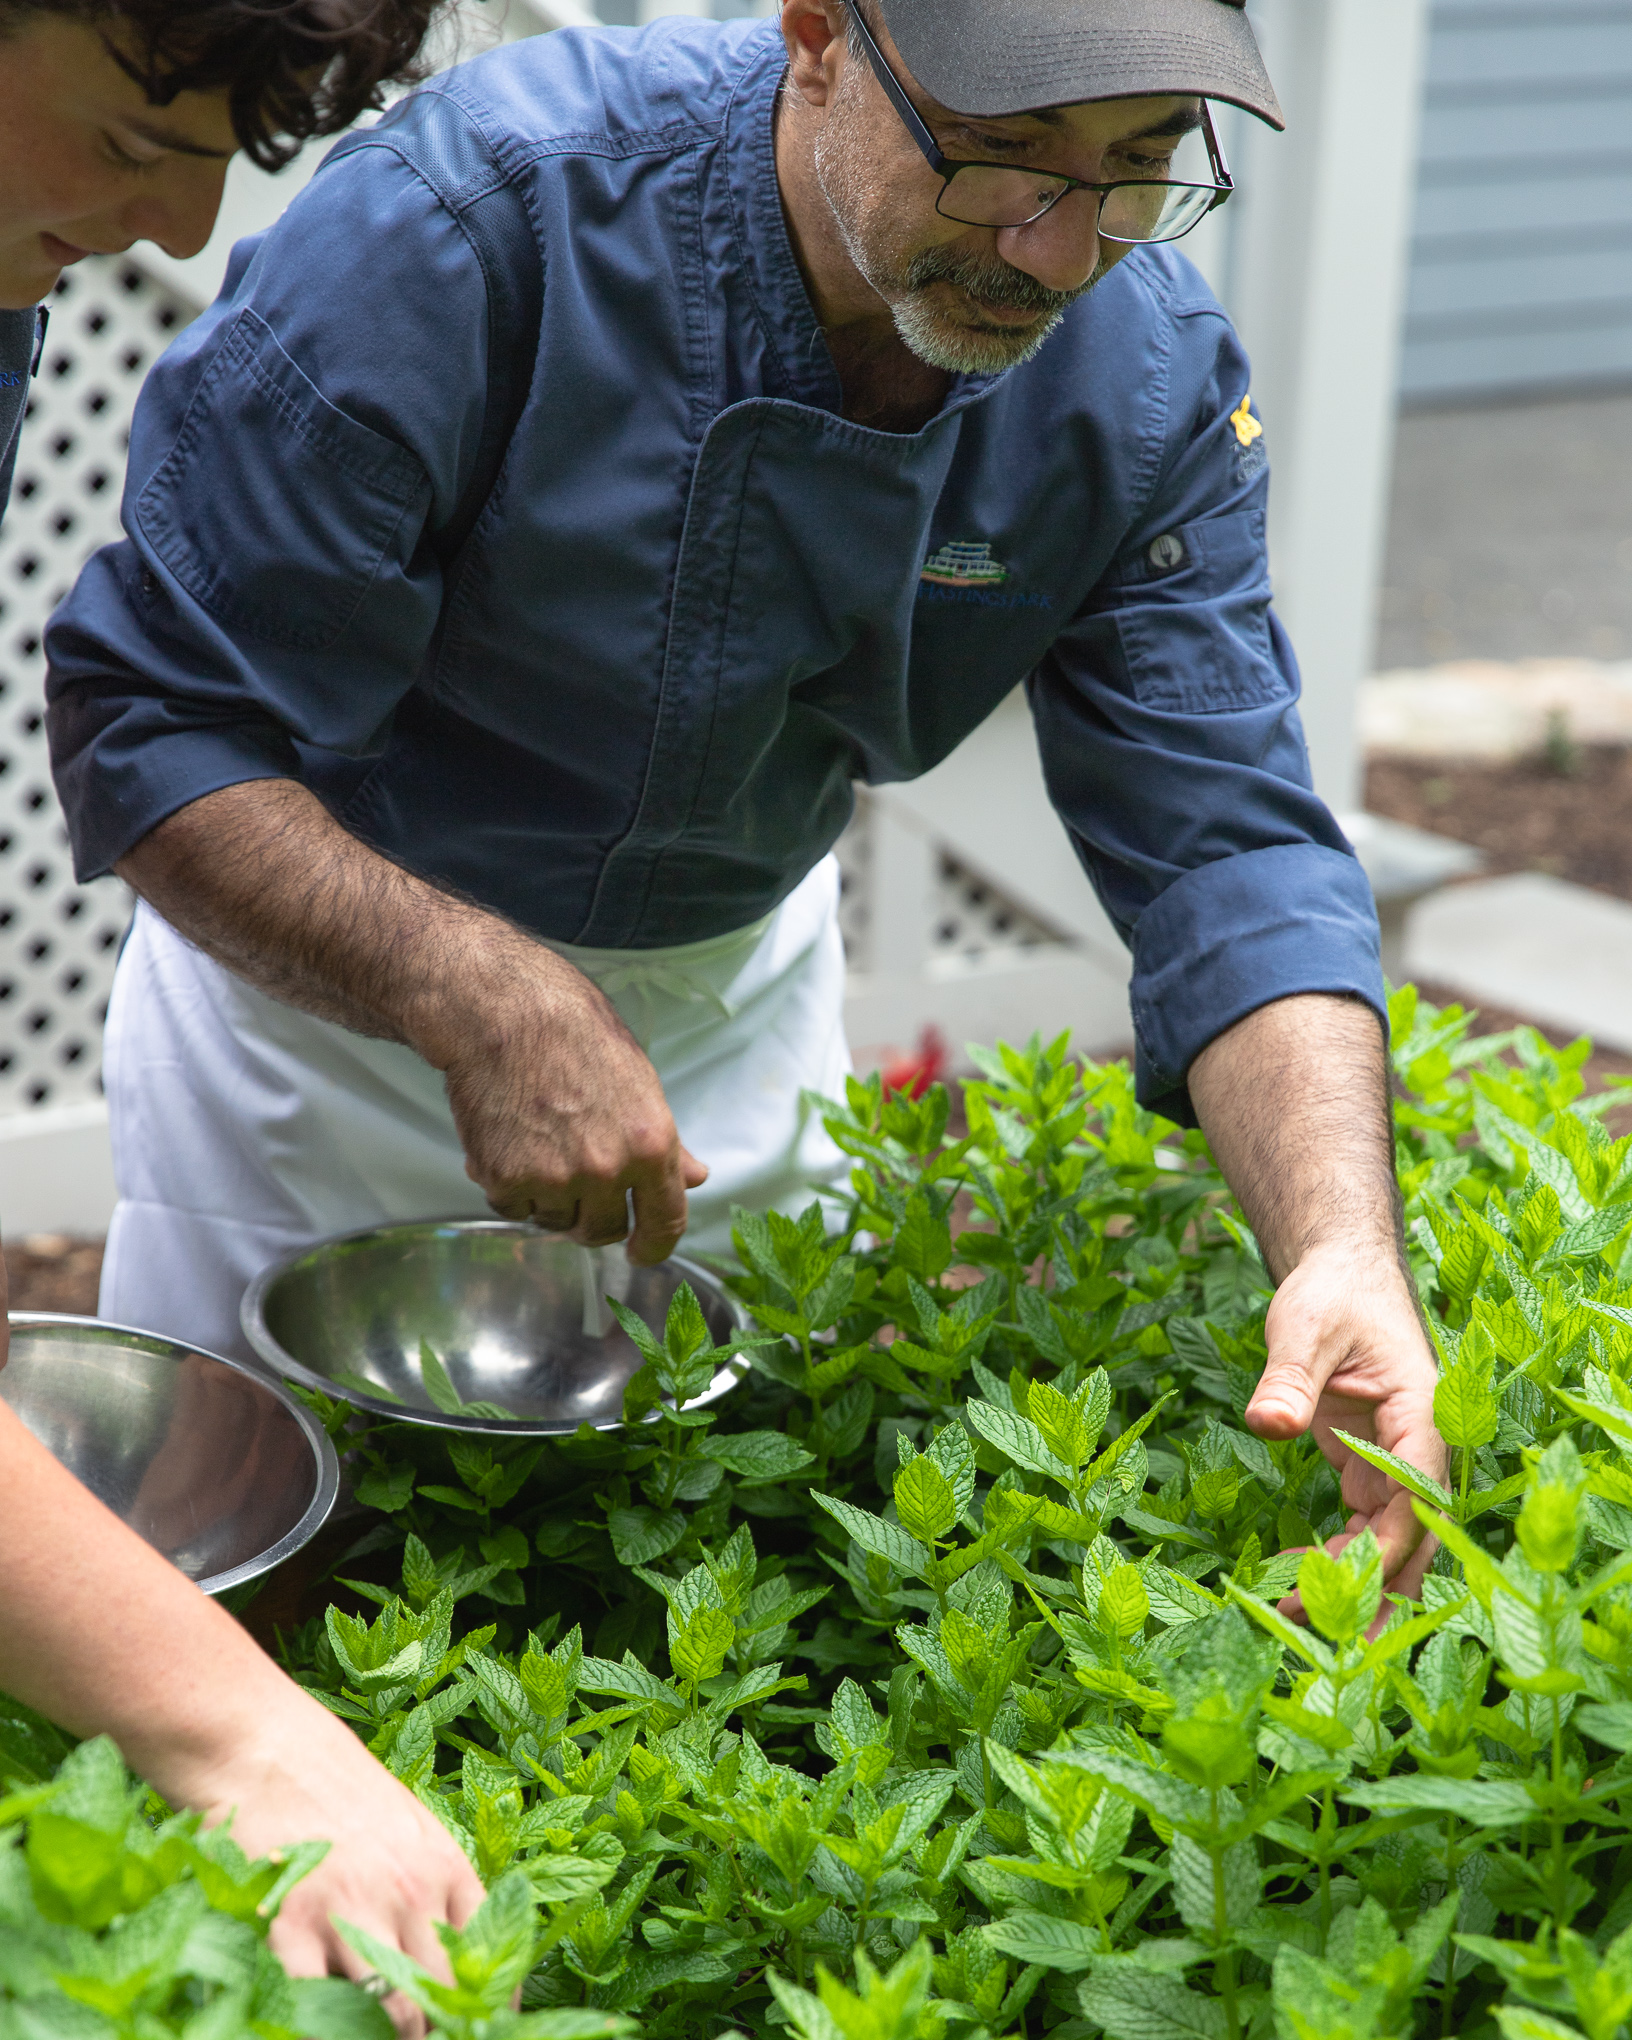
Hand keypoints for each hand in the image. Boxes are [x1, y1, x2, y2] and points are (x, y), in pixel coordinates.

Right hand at [175, 1688, 483, 2037]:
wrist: (265, 1747)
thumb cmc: (337, 1793)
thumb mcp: (410, 1830)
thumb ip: (437, 1892)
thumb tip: (462, 1965)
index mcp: (445, 1869)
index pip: (492, 1962)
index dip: (485, 2017)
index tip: (474, 2035)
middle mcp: (409, 1891)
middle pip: (442, 1998)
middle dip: (430, 2034)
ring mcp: (351, 1909)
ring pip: (391, 2013)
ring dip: (380, 2038)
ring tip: (362, 2035)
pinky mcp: (290, 1924)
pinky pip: (315, 2008)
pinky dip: (317, 2031)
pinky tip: (313, 2030)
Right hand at [426, 952, 707, 1265]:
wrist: (503, 1012)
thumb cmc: (574, 1033)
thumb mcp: (639, 1081)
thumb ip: (667, 1141)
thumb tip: (696, 1177)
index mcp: (652, 1144)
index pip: (665, 1222)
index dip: (653, 1248)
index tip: (641, 1253)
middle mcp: (607, 1170)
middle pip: (602, 1230)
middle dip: (592, 1218)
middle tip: (576, 1184)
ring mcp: (554, 1179)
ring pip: (554, 1221)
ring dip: (548, 1199)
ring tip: (538, 1144)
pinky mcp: (505, 1178)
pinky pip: (513, 1208)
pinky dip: (510, 1187)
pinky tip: (509, 1142)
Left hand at [1246, 1241, 1442, 1595]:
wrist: (1339, 1273)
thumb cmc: (1332, 1293)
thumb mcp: (1305, 1326)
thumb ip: (1289, 1376)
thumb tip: (1267, 1422)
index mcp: (1422, 1417)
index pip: (1416, 1496)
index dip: (1387, 1547)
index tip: (1344, 1585)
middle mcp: (1419, 1449)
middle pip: (1412, 1536)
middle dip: (1375, 1590)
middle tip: (1327, 1640)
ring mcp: (1394, 1463)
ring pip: (1389, 1543)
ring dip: (1352, 1585)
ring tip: (1294, 1621)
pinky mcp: (1368, 1467)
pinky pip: (1364, 1528)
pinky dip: (1336, 1559)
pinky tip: (1296, 1582)